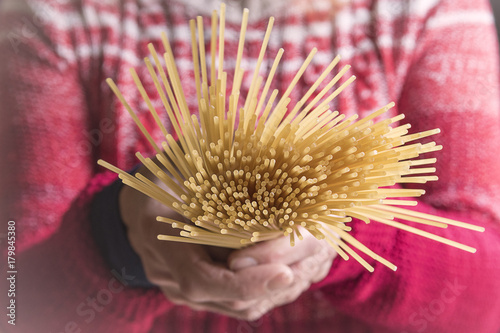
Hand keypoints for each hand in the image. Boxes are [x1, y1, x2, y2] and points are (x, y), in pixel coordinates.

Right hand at [119, 165, 336, 319]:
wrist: (138, 209)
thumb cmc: (163, 178)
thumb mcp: (178, 162)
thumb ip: (208, 157)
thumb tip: (252, 137)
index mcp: (157, 238)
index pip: (200, 277)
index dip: (243, 280)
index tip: (285, 271)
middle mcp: (167, 274)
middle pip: (226, 297)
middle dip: (271, 282)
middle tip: (306, 261)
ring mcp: (179, 289)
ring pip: (235, 306)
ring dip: (272, 287)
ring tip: (301, 263)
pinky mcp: (196, 296)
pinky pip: (234, 305)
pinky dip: (262, 290)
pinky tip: (282, 269)